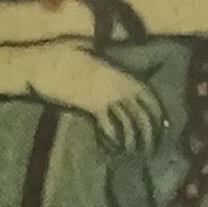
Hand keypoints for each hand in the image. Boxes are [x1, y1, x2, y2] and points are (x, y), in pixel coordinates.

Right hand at [6, 40, 163, 149]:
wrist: (45, 63)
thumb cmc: (63, 54)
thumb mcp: (91, 54)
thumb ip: (105, 64)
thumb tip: (111, 67)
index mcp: (121, 73)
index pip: (148, 94)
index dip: (157, 111)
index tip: (162, 125)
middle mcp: (118, 85)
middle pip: (142, 113)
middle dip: (149, 133)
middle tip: (151, 149)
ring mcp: (105, 96)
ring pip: (128, 123)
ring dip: (132, 141)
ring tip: (132, 153)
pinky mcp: (91, 107)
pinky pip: (108, 127)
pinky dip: (112, 140)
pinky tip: (112, 148)